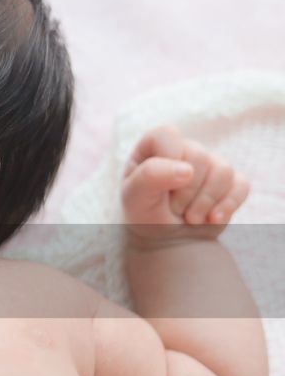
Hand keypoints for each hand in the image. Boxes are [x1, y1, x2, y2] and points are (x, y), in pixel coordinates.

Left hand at [121, 124, 249, 244]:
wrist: (166, 241)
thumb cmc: (144, 214)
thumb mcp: (134, 197)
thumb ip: (150, 176)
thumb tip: (187, 170)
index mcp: (155, 146)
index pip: (167, 135)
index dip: (168, 160)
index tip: (162, 188)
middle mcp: (184, 150)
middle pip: (199, 156)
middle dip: (185, 191)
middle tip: (173, 209)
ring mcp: (210, 164)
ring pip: (223, 171)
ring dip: (205, 202)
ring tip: (190, 218)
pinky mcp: (231, 182)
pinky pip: (241, 185)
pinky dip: (227, 206)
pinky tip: (212, 219)